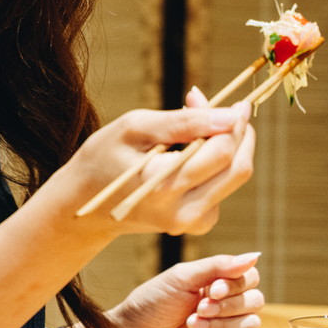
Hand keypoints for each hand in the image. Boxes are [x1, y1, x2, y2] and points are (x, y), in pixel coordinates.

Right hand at [55, 88, 255, 236]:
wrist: (86, 204)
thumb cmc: (105, 158)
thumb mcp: (135, 128)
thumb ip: (184, 122)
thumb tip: (230, 116)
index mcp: (163, 185)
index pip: (221, 153)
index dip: (234, 124)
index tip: (235, 103)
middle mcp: (182, 211)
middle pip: (238, 170)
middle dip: (241, 136)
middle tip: (229, 111)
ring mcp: (191, 222)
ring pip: (234, 179)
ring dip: (228, 148)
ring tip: (199, 128)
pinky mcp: (196, 224)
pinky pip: (223, 189)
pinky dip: (217, 166)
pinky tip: (195, 153)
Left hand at [69, 252, 263, 327]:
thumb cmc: (150, 306)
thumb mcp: (181, 278)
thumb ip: (217, 266)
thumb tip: (255, 256)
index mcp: (215, 286)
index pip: (248, 278)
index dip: (237, 283)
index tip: (213, 290)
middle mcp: (224, 308)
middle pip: (255, 300)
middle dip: (228, 304)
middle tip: (200, 309)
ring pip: (252, 323)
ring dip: (224, 323)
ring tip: (194, 326)